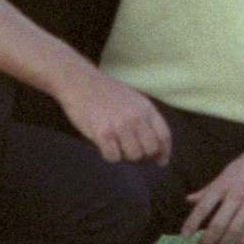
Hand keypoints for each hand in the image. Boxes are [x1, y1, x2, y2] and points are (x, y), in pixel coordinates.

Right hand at [57, 67, 171, 162]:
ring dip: (125, 155)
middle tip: (131, 152)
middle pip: (150, 149)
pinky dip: (110, 155)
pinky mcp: (103, 134)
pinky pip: (113, 157)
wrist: (80, 82)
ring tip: (116, 144)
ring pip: (133, 156)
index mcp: (146, 108)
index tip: (161, 161)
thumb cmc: (105, 92)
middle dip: (143, 156)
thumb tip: (155, 145)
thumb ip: (145, 118)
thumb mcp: (133, 99)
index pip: (164, 136)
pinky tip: (104, 145)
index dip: (164, 152)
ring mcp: (120, 126)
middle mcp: (136, 118)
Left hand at [182, 134, 243, 243]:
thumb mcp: (225, 173)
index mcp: (223, 184)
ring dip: (224, 243)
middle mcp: (236, 194)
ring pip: (235, 230)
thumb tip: (188, 200)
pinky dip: (243, 241)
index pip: (203, 206)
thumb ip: (208, 189)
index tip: (185, 235)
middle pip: (218, 223)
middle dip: (207, 239)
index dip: (192, 222)